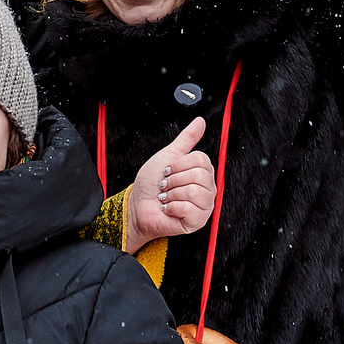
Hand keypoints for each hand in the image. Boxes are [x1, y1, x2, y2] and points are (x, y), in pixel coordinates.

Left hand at [123, 118, 212, 255]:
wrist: (137, 205)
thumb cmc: (151, 184)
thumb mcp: (168, 155)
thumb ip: (186, 139)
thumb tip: (200, 122)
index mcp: (202, 173)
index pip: (201, 160)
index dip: (179, 164)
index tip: (168, 170)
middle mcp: (206, 189)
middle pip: (199, 175)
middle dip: (174, 179)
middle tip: (165, 185)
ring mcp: (204, 206)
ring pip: (195, 192)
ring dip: (173, 193)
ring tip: (166, 196)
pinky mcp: (197, 221)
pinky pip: (190, 209)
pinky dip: (173, 206)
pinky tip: (168, 208)